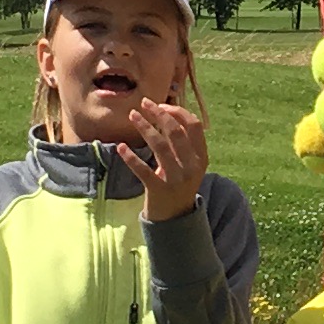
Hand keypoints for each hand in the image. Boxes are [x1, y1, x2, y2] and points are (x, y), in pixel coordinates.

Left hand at [110, 97, 209, 221]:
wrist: (175, 219)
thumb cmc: (179, 184)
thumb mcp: (189, 165)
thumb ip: (182, 143)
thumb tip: (166, 113)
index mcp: (201, 157)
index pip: (194, 126)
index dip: (177, 112)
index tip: (161, 105)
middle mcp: (191, 167)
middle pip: (176, 132)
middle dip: (159, 114)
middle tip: (144, 104)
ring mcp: (176, 179)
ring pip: (160, 146)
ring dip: (145, 128)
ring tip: (132, 116)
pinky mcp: (158, 190)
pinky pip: (143, 170)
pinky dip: (131, 158)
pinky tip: (121, 147)